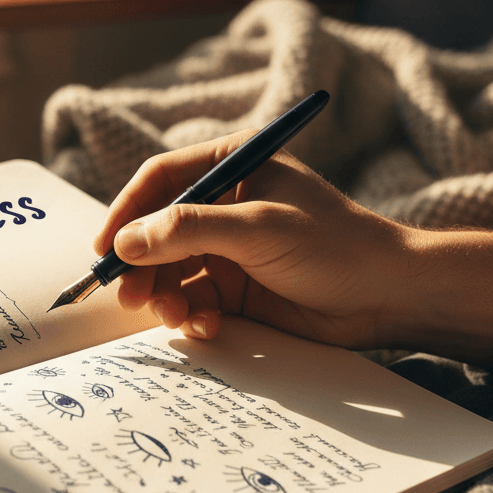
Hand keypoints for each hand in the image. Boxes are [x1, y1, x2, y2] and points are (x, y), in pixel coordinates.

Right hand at [94, 135, 492, 362]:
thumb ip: (187, 230)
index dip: (126, 212)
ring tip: (174, 316)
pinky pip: (193, 299)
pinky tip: (205, 326)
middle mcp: (224, 203)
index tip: (104, 249)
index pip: (160, 180)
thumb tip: (123, 243)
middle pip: (157, 230)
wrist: (389, 297)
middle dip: (141, 265)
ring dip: (164, 295)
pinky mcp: (236, 288)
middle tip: (128, 296)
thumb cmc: (333, 245)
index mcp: (231, 165)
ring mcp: (228, 247)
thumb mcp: (256, 228)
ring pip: (169, 270)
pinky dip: (191, 315)